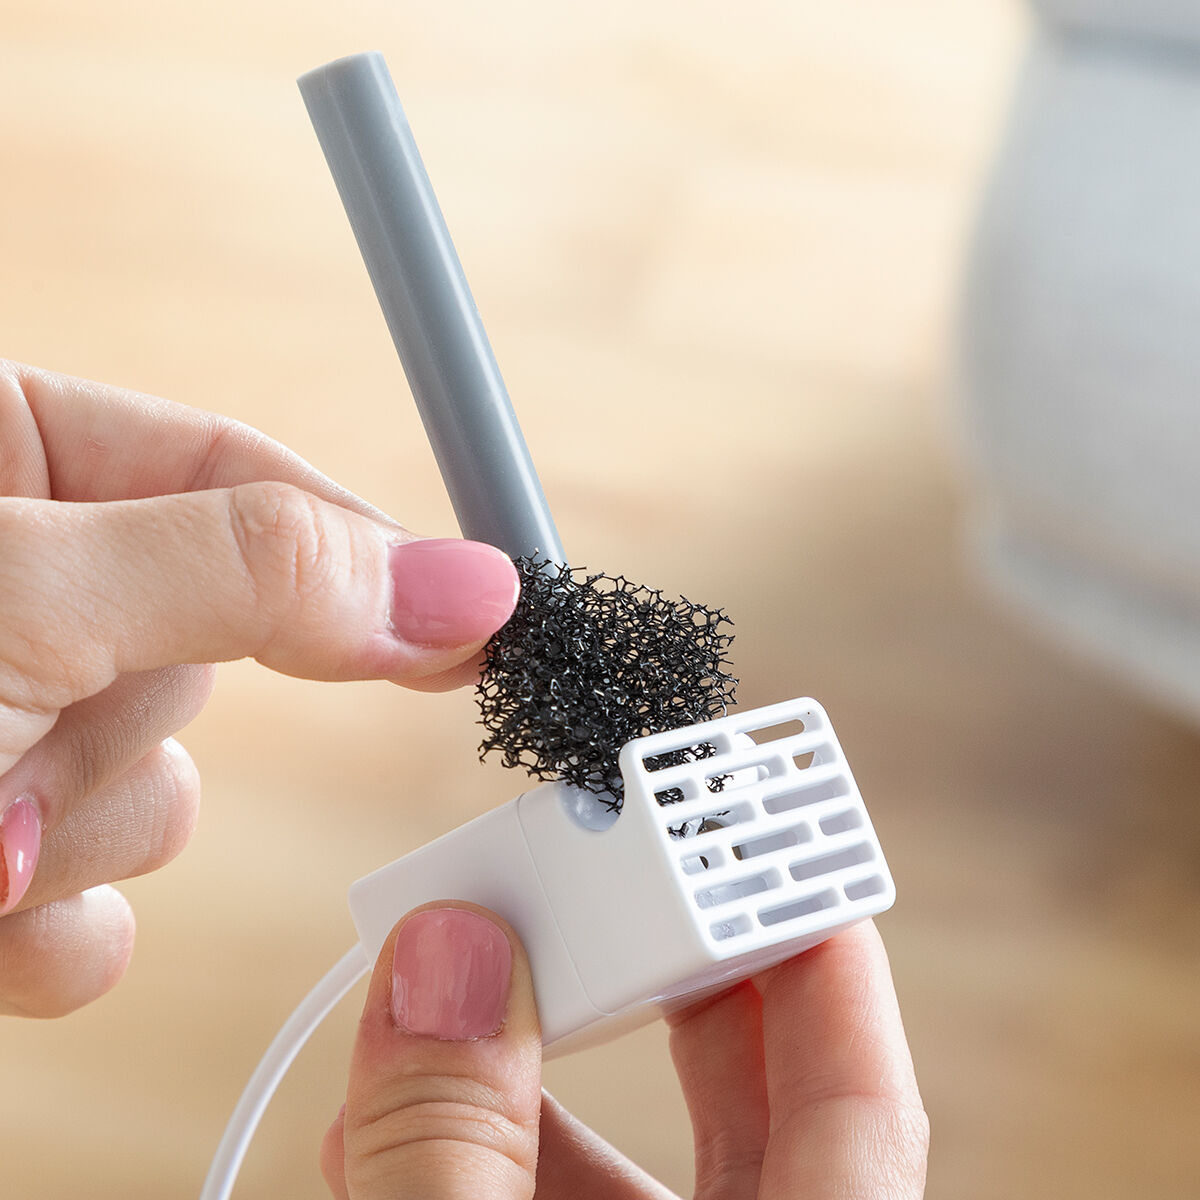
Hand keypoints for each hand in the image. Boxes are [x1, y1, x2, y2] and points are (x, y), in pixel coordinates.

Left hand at [0, 362, 518, 1016]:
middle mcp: (7, 580)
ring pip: (160, 787)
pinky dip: (54, 925)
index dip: (364, 548)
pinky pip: (96, 896)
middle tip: (39, 730)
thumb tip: (460, 578)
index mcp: (3, 449)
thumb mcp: (19, 596)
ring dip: (83, 830)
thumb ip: (260, 575)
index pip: (246, 474)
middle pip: (211, 646)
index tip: (474, 614)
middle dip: (147, 718)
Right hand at [322, 910, 927, 1198]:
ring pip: (654, 1178)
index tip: (764, 838)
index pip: (861, 1098)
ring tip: (455, 991)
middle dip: (666, 980)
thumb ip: (451, 1155)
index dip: (819, 949)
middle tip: (613, 879)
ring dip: (543, 1080)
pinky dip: (501, 1169)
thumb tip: (446, 954)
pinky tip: (409, 1126)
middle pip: (765, 1110)